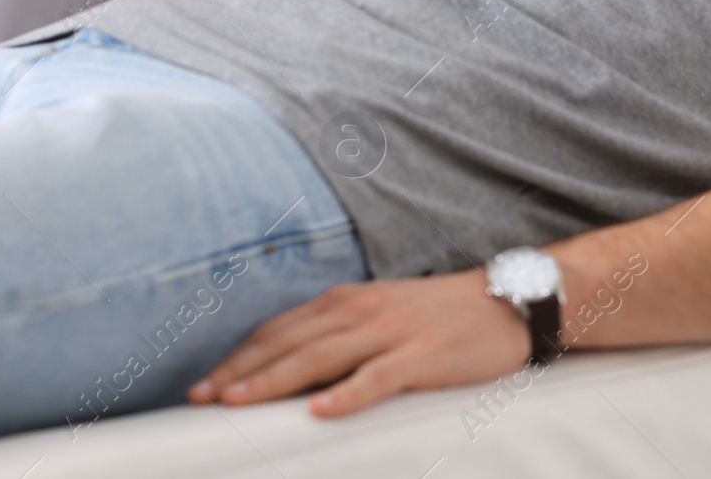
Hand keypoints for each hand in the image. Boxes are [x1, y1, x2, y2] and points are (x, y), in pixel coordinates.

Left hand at [188, 272, 531, 416]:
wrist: (506, 301)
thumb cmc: (438, 316)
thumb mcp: (381, 314)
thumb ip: (340, 334)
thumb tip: (292, 370)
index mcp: (347, 301)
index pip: (279, 330)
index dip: (239, 357)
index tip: (205, 386)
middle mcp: (361, 311)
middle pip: (289, 343)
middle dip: (241, 372)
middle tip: (203, 399)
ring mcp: (391, 332)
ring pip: (322, 357)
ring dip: (275, 380)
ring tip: (239, 402)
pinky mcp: (422, 355)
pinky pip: (378, 377)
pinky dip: (347, 393)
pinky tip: (321, 410)